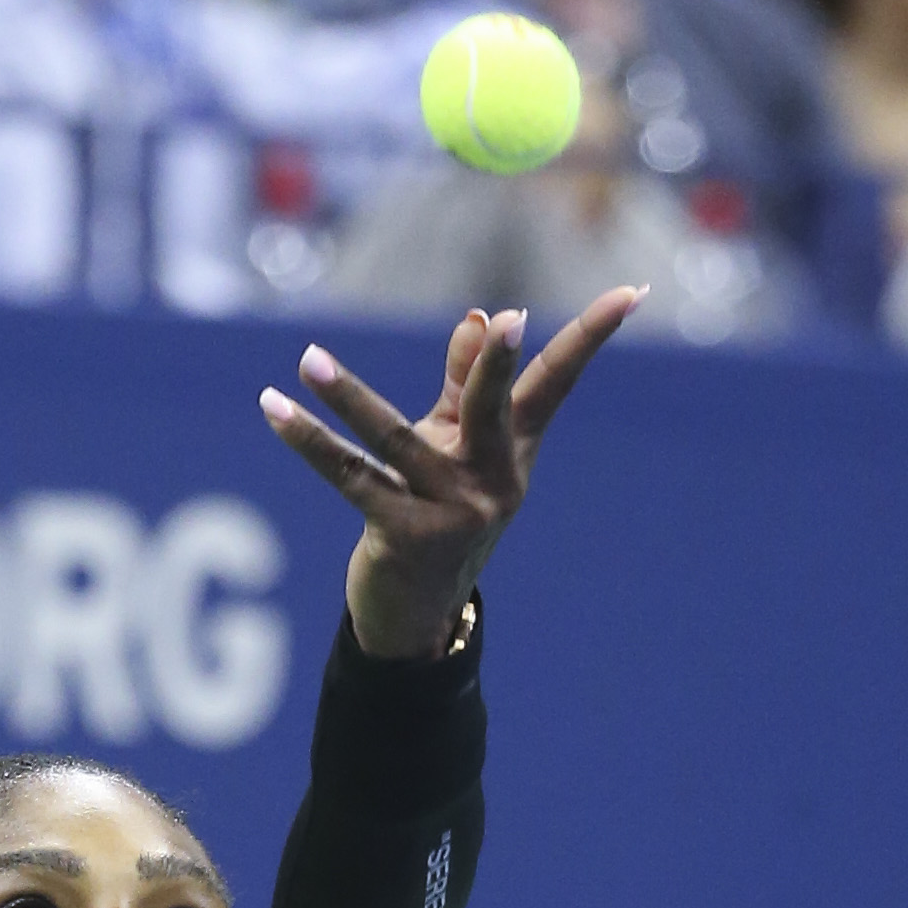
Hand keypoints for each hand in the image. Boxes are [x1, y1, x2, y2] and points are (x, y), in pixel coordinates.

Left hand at [260, 290, 644, 659]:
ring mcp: (448, 513)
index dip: (591, 337)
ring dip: (348, 397)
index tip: (633, 292)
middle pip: (492, 409)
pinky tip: (274, 406)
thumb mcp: (458, 449)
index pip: (556, 383)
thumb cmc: (438, 516)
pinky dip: (307, 442)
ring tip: (308, 358)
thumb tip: (481, 314)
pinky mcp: (402, 535)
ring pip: (395, 440)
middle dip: (496, 366)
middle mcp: (490, 481)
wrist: (417, 616)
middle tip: (508, 321)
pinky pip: (347, 477)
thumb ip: (463, 384)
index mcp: (512, 452)